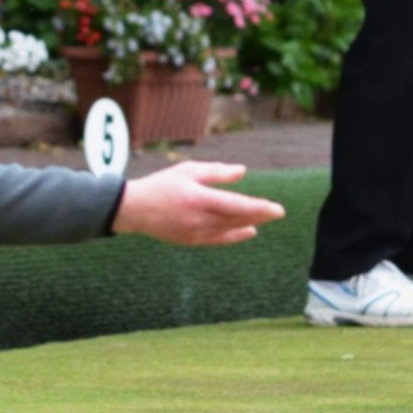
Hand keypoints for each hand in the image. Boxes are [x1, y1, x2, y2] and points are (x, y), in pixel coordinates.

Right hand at [111, 161, 285, 245]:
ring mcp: (194, 232)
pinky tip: (249, 231)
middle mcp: (198, 218)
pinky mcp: (191, 241)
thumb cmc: (162, 185)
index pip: (236, 205)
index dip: (259, 208)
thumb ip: (216, 172)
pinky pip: (219, 240)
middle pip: (237, 219)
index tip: (277, 209)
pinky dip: (235, 236)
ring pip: (230, 229)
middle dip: (259, 215)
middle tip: (278, 212)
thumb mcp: (188, 171)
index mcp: (197, 198)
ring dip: (249, 223)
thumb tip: (243, 172)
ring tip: (265, 218)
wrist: (134, 209)